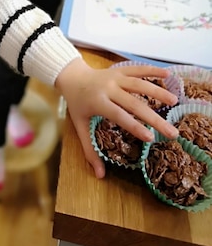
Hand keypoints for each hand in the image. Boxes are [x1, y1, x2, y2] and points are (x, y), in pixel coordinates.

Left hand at [56, 58, 178, 178]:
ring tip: (175, 102)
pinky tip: (167, 73)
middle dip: (154, 118)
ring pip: (139, 83)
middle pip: (134, 103)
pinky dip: (152, 70)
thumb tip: (100, 176)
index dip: (135, 126)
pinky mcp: (119, 70)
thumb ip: (89, 150)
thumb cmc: (77, 103)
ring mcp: (115, 77)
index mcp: (98, 102)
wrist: (72, 76)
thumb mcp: (79, 126)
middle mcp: (108, 88)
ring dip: (158, 92)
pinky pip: (137, 69)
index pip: (119, 115)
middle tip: (172, 132)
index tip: (151, 138)